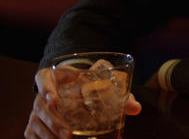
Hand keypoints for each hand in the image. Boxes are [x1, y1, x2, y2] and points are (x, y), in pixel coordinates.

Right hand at [25, 68, 141, 138]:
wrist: (73, 85)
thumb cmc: (87, 83)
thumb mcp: (101, 83)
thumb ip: (119, 93)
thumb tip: (136, 108)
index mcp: (56, 77)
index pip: (43, 78)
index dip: (46, 87)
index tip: (53, 99)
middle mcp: (43, 93)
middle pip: (40, 105)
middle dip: (53, 121)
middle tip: (68, 133)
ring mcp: (37, 109)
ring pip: (35, 121)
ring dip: (48, 133)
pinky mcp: (36, 122)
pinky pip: (31, 132)